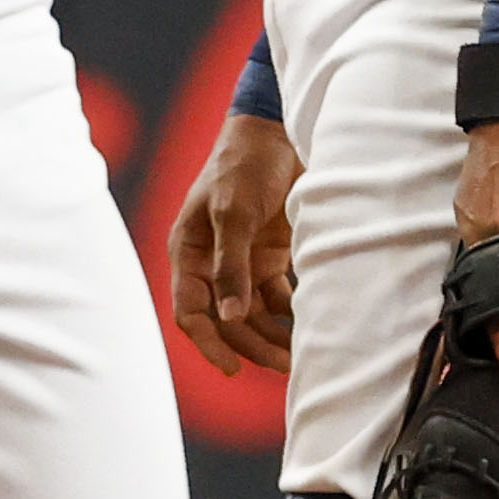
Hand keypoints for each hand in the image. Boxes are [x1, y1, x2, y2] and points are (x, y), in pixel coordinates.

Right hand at [169, 108, 301, 374]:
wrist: (277, 130)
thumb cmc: (243, 163)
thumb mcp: (233, 211)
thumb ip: (231, 264)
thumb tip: (231, 318)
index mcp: (188, 252)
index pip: (190, 311)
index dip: (208, 343)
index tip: (232, 367)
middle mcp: (212, 262)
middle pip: (226, 319)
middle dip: (251, 344)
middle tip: (284, 365)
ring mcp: (242, 260)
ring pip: (253, 313)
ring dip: (272, 335)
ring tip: (300, 354)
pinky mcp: (271, 255)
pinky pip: (278, 297)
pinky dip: (291, 314)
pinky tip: (310, 327)